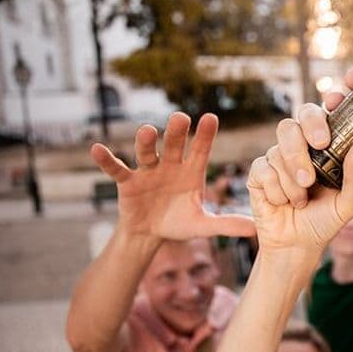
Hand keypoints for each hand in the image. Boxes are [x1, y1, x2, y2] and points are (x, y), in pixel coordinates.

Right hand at [90, 112, 255, 239]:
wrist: (150, 234)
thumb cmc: (179, 224)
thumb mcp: (203, 226)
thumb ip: (226, 224)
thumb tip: (255, 229)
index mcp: (191, 172)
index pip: (200, 150)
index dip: (205, 135)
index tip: (211, 117)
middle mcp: (170, 166)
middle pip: (173, 145)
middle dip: (176, 132)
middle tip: (180, 118)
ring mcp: (148, 171)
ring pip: (147, 152)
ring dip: (146, 142)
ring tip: (147, 131)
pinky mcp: (128, 182)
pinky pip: (117, 168)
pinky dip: (107, 160)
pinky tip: (96, 149)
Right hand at [247, 118, 352, 252]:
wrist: (299, 244)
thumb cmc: (326, 219)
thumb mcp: (349, 203)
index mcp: (320, 145)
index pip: (314, 115)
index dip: (315, 120)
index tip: (323, 142)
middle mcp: (297, 146)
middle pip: (289, 126)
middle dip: (297, 151)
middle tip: (309, 178)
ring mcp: (275, 158)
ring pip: (276, 153)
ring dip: (291, 183)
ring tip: (301, 201)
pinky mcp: (258, 173)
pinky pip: (263, 170)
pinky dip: (276, 191)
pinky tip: (282, 203)